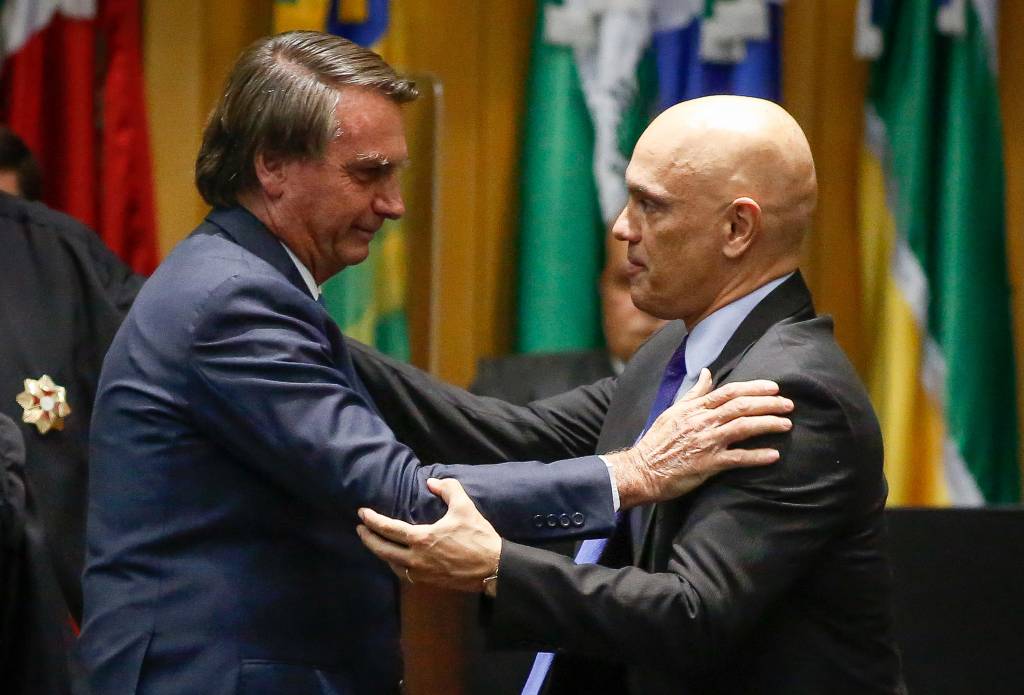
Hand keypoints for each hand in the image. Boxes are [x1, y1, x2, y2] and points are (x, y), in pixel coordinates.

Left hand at [356, 478, 500, 592]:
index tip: (362, 513)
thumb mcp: (464, 507)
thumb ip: (448, 489)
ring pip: (391, 563)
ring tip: (375, 542)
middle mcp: (415, 558)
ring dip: (380, 552)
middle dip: (368, 538)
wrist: (492, 568)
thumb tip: (431, 482)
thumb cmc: (478, 537)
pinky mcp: (428, 581)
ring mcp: (421, 573)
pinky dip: (394, 563)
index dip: (372, 520)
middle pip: (382, 550)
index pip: (388, 529)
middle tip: (360, 529)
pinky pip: (403, 573)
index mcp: (422, 538)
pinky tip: (395, 558)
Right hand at [607, 368, 792, 507]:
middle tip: (788, 404)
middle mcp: (702, 422)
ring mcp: (706, 443)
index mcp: (695, 408)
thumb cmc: (658, 441)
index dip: (754, 388)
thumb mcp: (674, 411)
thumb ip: (694, 393)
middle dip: (768, 403)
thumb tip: (708, 373)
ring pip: (742, 428)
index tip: (774, 388)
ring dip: (767, 424)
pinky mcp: (707, 464)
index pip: (729, 392)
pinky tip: (773, 455)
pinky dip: (756, 456)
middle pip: (741, 407)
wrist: (642, 469)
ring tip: (786, 424)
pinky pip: (737, 458)